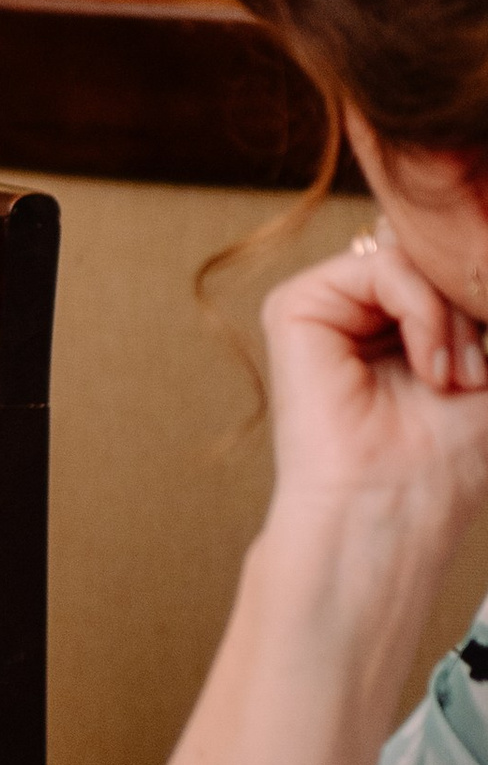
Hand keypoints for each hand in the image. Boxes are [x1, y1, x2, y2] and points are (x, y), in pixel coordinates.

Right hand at [263, 221, 487, 547]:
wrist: (396, 509)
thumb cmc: (449, 461)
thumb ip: (480, 310)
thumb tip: (480, 256)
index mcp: (399, 325)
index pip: (443, 266)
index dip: (475, 289)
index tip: (486, 365)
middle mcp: (360, 312)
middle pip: (430, 255)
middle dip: (471, 307)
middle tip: (478, 377)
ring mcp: (327, 307)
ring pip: (412, 257)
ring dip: (454, 319)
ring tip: (455, 380)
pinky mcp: (295, 308)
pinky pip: (382, 266)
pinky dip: (424, 312)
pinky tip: (428, 368)